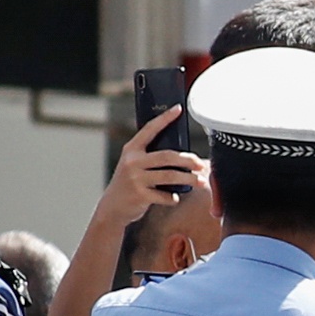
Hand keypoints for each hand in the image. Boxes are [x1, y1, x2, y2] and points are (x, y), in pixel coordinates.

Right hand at [96, 110, 206, 226]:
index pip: (150, 129)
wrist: (112, 206)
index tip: (178, 109)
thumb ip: (150, 155)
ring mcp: (135, 178)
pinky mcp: (140, 195)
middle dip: (188, 160)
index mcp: (132, 149)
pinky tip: (175, 197)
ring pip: (170, 176)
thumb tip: (183, 151)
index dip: (165, 119)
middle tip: (202, 164)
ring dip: (188, 179)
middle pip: (167, 156)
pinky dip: (173, 197)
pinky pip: (164, 195)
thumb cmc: (130, 182)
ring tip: (200, 181)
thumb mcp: (134, 164)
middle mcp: (132, 161)